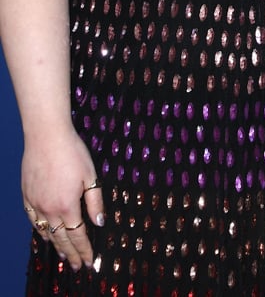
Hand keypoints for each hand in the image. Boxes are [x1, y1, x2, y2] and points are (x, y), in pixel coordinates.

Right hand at [22, 125, 103, 272]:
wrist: (46, 136)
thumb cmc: (72, 152)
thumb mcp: (91, 175)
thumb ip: (95, 202)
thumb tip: (99, 223)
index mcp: (68, 206)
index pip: (78, 236)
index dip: (84, 250)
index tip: (89, 262)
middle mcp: (50, 209)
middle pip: (61, 239)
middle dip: (71, 254)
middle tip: (77, 266)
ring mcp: (36, 204)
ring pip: (46, 232)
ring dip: (55, 246)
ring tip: (63, 255)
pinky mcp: (27, 196)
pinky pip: (33, 220)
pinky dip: (40, 231)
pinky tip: (45, 234)